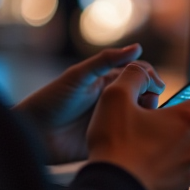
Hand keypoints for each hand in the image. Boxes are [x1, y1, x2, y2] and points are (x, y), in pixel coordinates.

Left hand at [13, 44, 164, 163]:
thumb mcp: (78, 75)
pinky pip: (130, 140)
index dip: (150, 77)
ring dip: (148, 118)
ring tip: (144, 120)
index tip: (156, 85)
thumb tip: (138, 48)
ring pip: (141, 119)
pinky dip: (139, 138)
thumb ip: (106, 60)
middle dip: (152, 97)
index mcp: (109, 83)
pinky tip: (139, 137)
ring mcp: (113, 122)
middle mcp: (114, 102)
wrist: (33, 133)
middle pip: (144, 96)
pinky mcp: (110, 142)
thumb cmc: (51, 100)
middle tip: (148, 103)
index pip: (139, 75)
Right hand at [87, 63, 189, 189]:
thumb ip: (133, 77)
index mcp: (188, 119)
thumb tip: (143, 73)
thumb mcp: (115, 98)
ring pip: (188, 151)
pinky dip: (163, 168)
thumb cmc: (114, 147)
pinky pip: (175, 174)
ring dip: (174, 145)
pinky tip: (142, 168)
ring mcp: (188, 172)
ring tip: (143, 146)